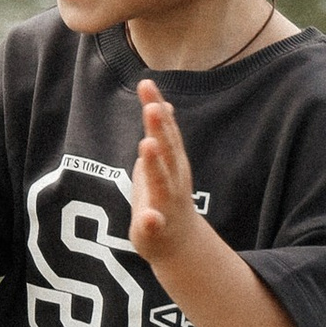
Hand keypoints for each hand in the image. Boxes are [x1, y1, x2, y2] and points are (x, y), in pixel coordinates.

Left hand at [129, 79, 200, 270]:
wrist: (179, 243)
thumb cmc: (166, 196)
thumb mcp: (165, 161)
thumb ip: (162, 134)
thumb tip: (162, 104)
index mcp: (172, 160)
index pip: (165, 129)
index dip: (156, 106)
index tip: (147, 83)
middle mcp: (173, 178)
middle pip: (166, 149)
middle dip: (159, 128)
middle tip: (152, 106)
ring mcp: (165, 202)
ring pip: (161, 181)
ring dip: (155, 163)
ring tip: (147, 144)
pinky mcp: (155, 228)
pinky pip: (154, 224)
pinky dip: (153, 219)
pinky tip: (149, 216)